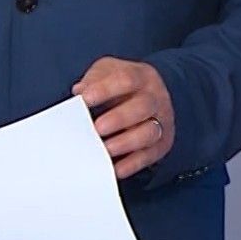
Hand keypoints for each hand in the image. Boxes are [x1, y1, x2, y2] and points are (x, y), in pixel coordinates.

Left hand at [75, 57, 175, 179]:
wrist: (151, 96)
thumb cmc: (124, 86)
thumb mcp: (108, 71)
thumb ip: (94, 79)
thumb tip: (80, 90)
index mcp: (142, 77)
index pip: (127, 79)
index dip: (105, 89)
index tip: (84, 98)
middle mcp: (155, 98)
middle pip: (143, 106)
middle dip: (119, 118)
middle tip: (98, 128)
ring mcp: (161, 122)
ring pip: (150, 132)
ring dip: (126, 143)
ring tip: (105, 149)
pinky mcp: (161, 144)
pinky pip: (149, 155)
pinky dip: (132, 164)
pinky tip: (115, 168)